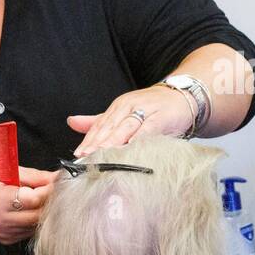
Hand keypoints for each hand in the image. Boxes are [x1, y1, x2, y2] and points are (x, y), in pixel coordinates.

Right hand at [0, 165, 59, 244]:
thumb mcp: (7, 171)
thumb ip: (35, 176)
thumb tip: (58, 178)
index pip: (33, 199)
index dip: (48, 191)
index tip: (57, 183)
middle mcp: (0, 219)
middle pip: (38, 215)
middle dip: (50, 202)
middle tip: (54, 191)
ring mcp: (4, 232)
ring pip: (37, 224)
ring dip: (43, 212)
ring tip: (38, 198)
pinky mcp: (7, 239)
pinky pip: (30, 230)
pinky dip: (35, 220)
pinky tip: (28, 210)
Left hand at [67, 85, 194, 156]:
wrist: (182, 97)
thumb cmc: (152, 108)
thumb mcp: (123, 113)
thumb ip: (98, 121)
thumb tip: (72, 122)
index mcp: (118, 107)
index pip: (99, 126)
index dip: (88, 140)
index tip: (78, 155)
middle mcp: (129, 107)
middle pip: (110, 127)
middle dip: (97, 143)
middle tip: (85, 157)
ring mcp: (145, 111)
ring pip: (125, 127)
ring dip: (113, 141)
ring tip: (101, 153)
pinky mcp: (160, 118)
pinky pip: (148, 129)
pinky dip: (138, 139)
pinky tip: (130, 148)